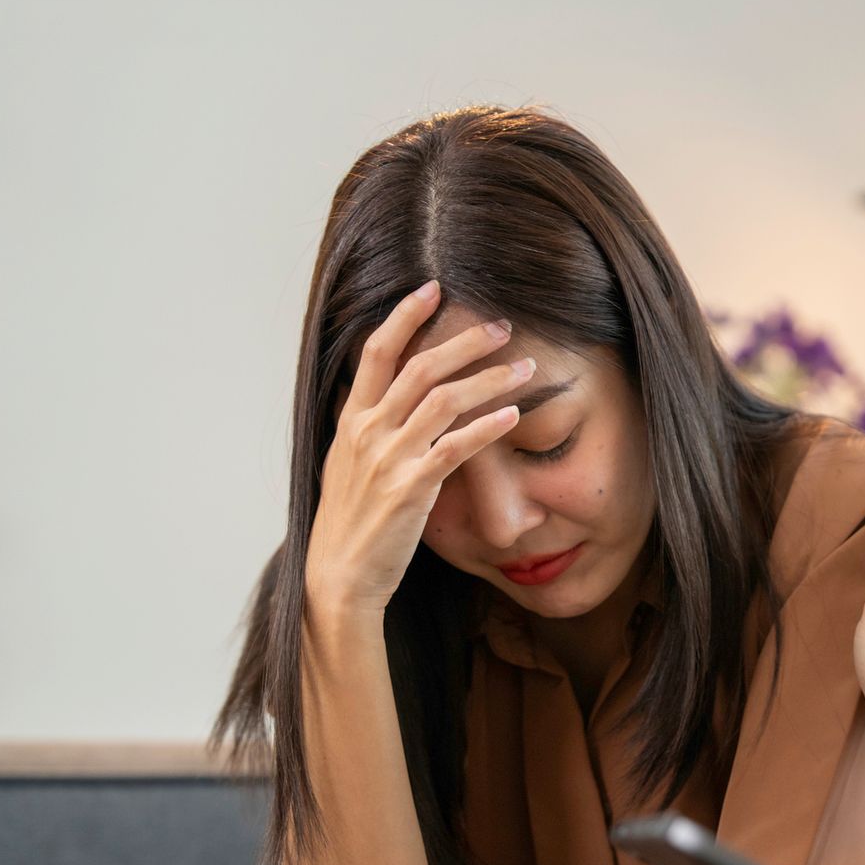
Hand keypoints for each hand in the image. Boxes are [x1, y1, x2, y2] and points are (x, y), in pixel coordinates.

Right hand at [304, 279, 535, 613]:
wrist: (338, 576)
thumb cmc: (352, 524)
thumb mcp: (349, 466)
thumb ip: (370, 430)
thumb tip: (391, 401)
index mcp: (352, 420)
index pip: (377, 351)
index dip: (405, 315)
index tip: (434, 288)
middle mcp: (367, 431)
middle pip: (419, 366)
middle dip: (464, 340)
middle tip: (502, 326)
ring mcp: (387, 458)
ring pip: (442, 399)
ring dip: (488, 379)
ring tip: (525, 368)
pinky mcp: (410, 488)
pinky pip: (455, 447)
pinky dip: (487, 427)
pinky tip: (514, 415)